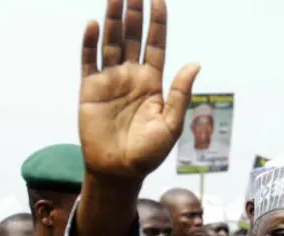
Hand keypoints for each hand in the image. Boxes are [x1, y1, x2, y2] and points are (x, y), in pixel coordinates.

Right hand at [78, 0, 199, 179]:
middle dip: (134, 13)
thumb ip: (181, 93)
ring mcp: (110, 81)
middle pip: (133, 37)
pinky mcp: (90, 90)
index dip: (157, 22)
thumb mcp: (171, 124)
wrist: (119, 171)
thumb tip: (195, 63)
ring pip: (111, 42)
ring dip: (113, 19)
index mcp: (153, 82)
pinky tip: (94, 25)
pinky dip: (90, 43)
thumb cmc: (148, 152)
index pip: (155, 44)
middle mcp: (131, 76)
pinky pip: (88, 61)